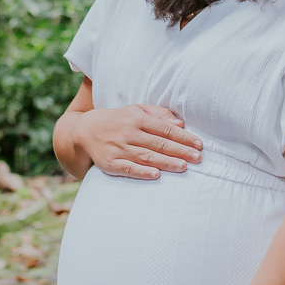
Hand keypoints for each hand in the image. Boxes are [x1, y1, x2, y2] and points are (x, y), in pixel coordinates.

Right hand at [74, 103, 201, 179]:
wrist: (85, 130)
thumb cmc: (118, 119)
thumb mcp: (136, 109)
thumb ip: (159, 114)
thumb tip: (181, 124)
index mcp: (138, 118)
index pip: (165, 128)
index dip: (183, 137)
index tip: (199, 144)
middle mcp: (129, 133)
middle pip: (159, 143)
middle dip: (180, 151)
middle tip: (198, 158)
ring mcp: (119, 148)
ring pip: (146, 156)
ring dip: (166, 162)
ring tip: (184, 167)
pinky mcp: (110, 163)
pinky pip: (128, 168)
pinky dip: (142, 172)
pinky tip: (156, 175)